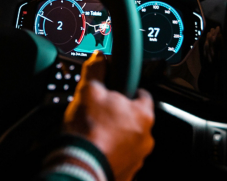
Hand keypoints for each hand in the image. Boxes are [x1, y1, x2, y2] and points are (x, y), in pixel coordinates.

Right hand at [63, 52, 154, 180]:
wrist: (80, 165)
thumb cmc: (89, 131)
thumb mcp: (89, 91)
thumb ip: (96, 71)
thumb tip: (98, 57)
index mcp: (142, 115)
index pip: (143, 95)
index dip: (128, 89)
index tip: (118, 91)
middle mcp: (146, 137)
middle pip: (134, 119)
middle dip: (119, 114)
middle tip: (101, 112)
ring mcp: (137, 157)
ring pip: (128, 140)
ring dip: (116, 135)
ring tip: (96, 132)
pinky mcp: (127, 172)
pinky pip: (121, 157)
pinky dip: (111, 152)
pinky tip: (97, 148)